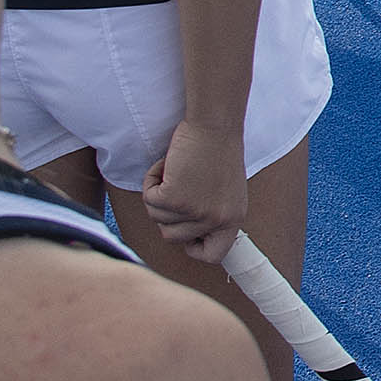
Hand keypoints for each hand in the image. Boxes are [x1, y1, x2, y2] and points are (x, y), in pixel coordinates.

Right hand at [136, 121, 250, 261]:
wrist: (215, 125)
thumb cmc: (218, 150)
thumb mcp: (226, 191)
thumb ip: (211, 213)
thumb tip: (187, 236)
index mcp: (233, 219)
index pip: (214, 255)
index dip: (194, 247)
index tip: (186, 234)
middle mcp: (216, 220)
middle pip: (172, 237)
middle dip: (167, 213)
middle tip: (176, 186)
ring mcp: (196, 211)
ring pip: (157, 217)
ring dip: (159, 193)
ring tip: (176, 170)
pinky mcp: (175, 198)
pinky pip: (148, 199)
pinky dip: (151, 181)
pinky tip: (166, 164)